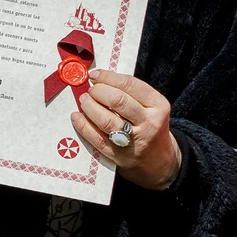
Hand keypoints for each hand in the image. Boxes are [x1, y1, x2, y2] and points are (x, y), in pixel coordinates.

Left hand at [73, 70, 181, 190]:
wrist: (159, 161)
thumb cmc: (150, 126)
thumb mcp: (152, 107)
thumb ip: (131, 92)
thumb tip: (99, 77)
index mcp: (158, 105)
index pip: (130, 85)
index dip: (108, 77)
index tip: (95, 75)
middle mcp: (148, 123)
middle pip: (117, 101)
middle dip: (98, 91)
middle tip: (90, 90)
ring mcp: (134, 141)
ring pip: (106, 120)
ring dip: (89, 107)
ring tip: (83, 100)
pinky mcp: (119, 156)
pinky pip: (97, 139)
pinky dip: (83, 125)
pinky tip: (76, 117)